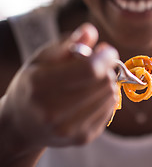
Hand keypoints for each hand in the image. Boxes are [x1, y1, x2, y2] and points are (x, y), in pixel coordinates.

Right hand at [1, 23, 118, 147]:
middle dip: (106, 69)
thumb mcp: (43, 58)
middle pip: (104, 82)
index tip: (107, 50)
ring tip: (91, 81)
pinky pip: (111, 108)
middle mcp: (53, 112)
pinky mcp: (83, 138)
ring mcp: (69, 129)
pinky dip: (106, 98)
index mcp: (40, 85)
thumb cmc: (34, 84)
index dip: (105, 57)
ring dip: (107, 83)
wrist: (23, 123)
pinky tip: (91, 96)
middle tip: (96, 65)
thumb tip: (90, 31)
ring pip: (111, 95)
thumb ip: (68, 44)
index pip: (89, 70)